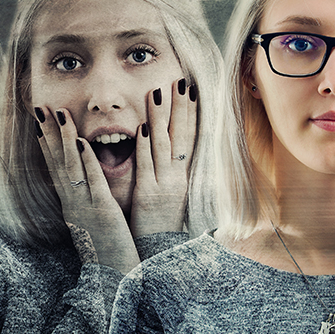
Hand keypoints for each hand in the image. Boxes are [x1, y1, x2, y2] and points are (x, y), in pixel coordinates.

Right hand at [35, 106, 139, 272]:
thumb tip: (82, 189)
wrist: (113, 279)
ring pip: (71, 167)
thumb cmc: (106, 251)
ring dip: (64, 139)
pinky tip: (82, 142)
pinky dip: (86, 161)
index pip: (55, 169)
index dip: (47, 145)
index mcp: (72, 205)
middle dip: (48, 134)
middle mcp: (74, 203)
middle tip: (39, 108)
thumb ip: (87, 204)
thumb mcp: (92, 223)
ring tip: (59, 114)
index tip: (39, 123)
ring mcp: (85, 206)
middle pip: (57, 163)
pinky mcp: (103, 211)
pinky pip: (92, 182)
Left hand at [130, 78, 197, 236]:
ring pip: (163, 144)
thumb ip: (169, 170)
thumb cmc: (163, 224)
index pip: (190, 137)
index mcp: (183, 175)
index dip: (191, 112)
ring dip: (161, 116)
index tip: (190, 90)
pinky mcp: (147, 194)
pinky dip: (145, 145)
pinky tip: (143, 127)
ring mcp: (163, 184)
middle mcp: (177, 176)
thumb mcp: (172, 193)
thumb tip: (170, 150)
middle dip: (180, 106)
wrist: (161, 253)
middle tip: (179, 80)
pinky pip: (146, 165)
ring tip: (159, 92)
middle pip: (181, 135)